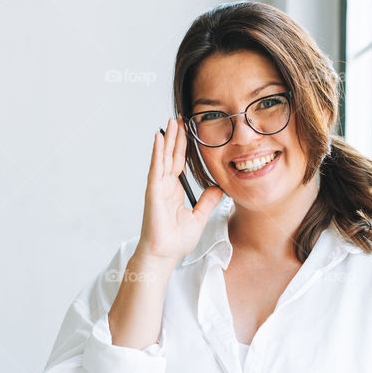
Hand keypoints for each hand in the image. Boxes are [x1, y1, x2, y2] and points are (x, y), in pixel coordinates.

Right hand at [136, 116, 223, 261]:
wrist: (164, 255)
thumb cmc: (176, 240)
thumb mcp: (199, 217)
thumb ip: (207, 201)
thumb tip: (219, 187)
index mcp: (174, 190)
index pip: (180, 163)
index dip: (184, 146)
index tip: (189, 130)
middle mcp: (165, 186)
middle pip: (172, 155)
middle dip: (177, 136)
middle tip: (181, 117)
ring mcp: (158, 187)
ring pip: (164, 157)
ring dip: (167, 138)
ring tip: (172, 121)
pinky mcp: (153, 191)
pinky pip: (156, 167)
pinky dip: (157, 152)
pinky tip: (159, 137)